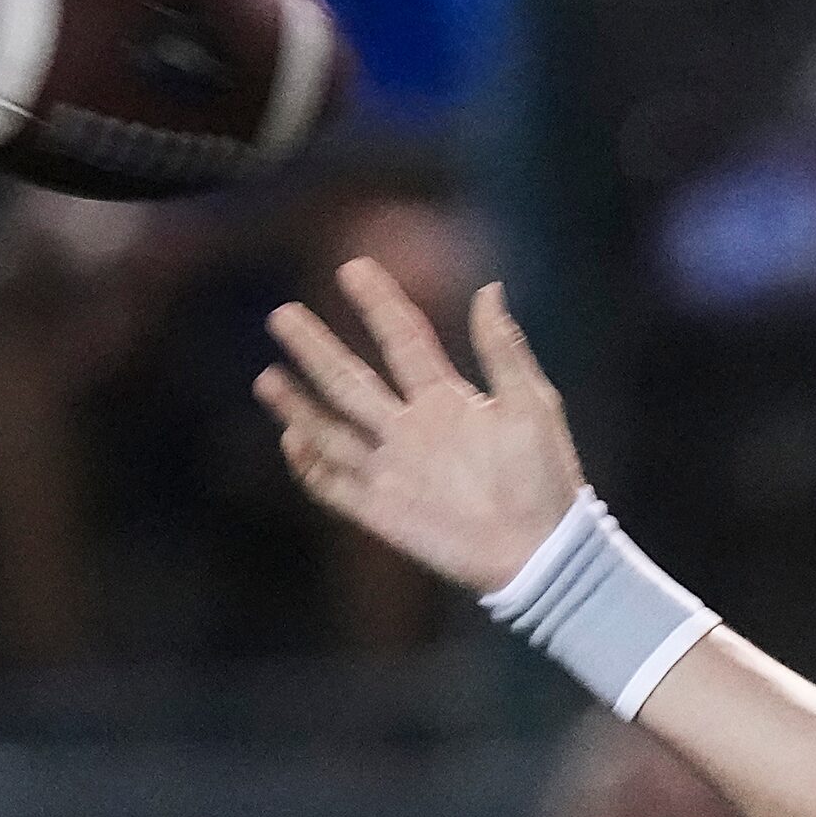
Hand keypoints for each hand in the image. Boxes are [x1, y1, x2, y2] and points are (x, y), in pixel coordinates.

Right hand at [255, 260, 585, 593]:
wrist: (543, 550)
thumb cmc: (548, 478)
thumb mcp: (532, 405)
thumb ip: (504, 350)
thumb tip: (490, 286)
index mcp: (447, 399)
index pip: (404, 339)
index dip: (379, 303)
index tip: (354, 266)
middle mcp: (412, 429)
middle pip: (352, 380)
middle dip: (318, 349)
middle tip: (283, 314)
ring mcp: (394, 470)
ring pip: (333, 430)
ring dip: (300, 406)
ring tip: (268, 377)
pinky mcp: (383, 512)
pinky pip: (335, 486)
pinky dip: (310, 466)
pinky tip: (292, 439)